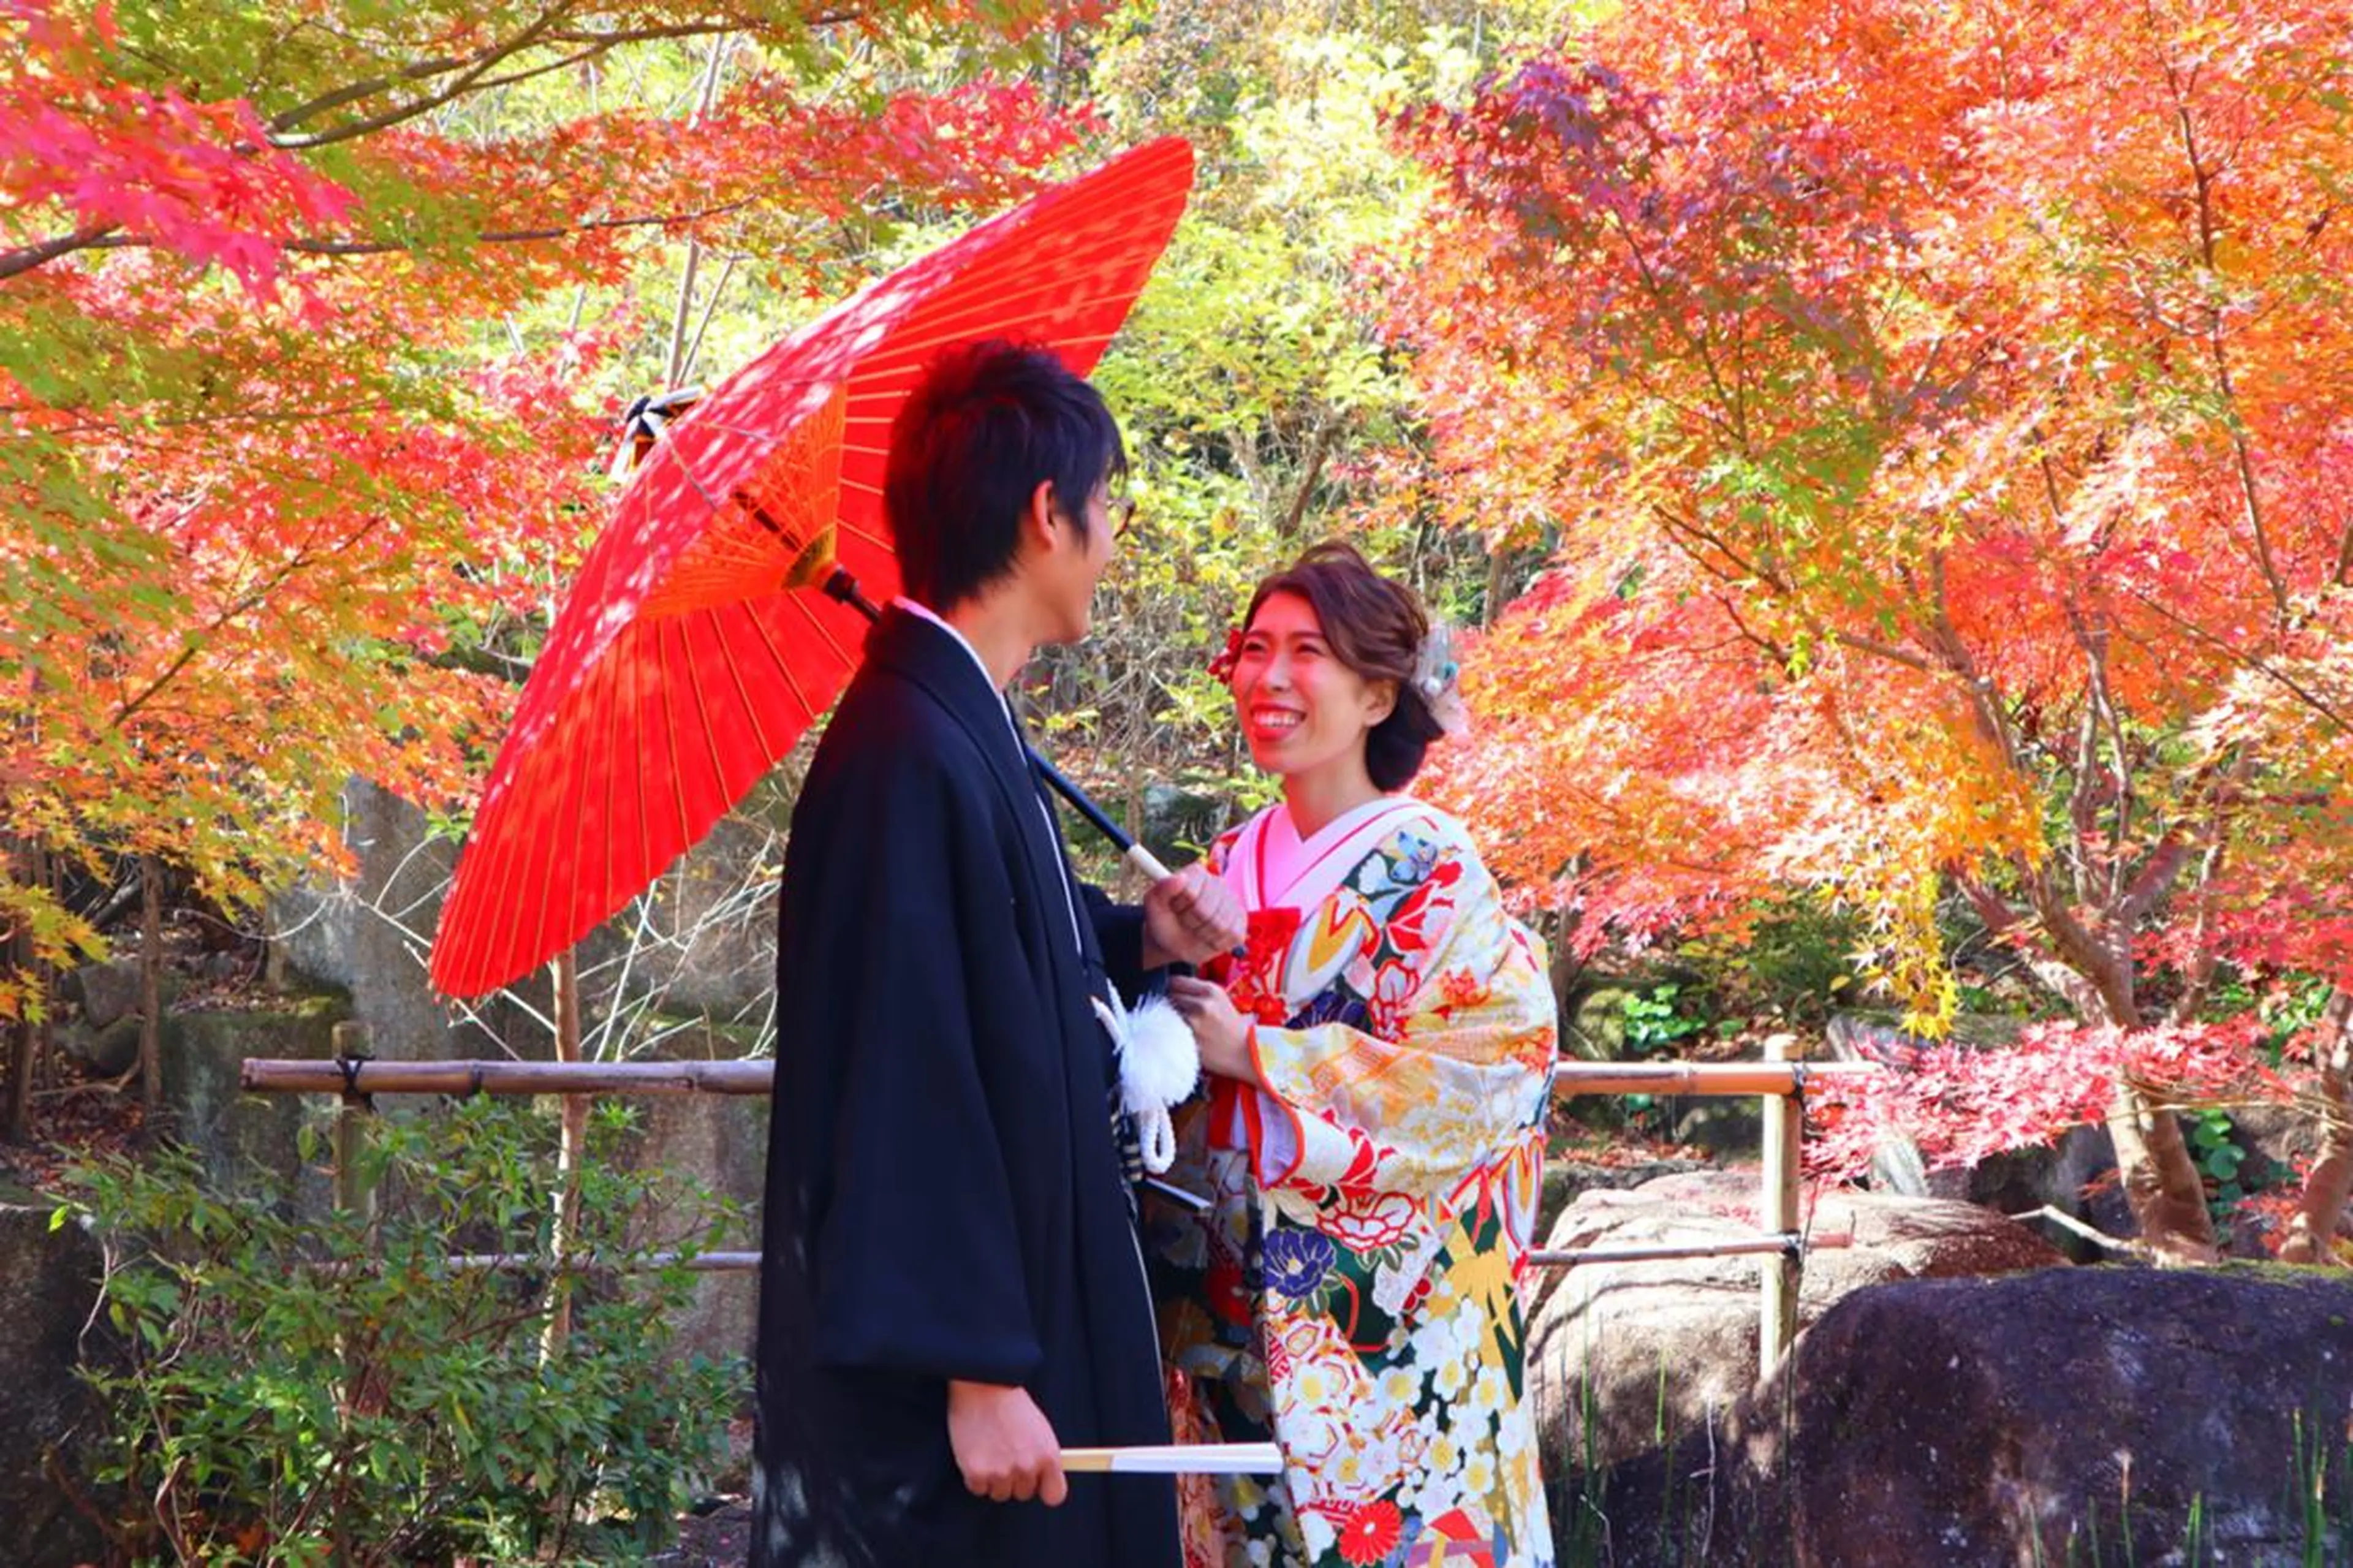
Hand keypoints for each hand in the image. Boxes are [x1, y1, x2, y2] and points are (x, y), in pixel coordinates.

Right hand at [947, 1381, 1066, 1506]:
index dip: (1044, 1488)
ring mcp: (1001, 1472)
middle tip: (1005, 1453)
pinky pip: (977, 1488)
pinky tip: (976, 1452)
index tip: (1037, 1483)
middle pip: (1023, 1493)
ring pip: (999, 1493)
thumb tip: (1041, 1477)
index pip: (1055, 1495)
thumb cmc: (1010, 1403)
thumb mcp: (1039, 1429)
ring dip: (993, 1478)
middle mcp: (1027, 1467)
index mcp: (1048, 1456)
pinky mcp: (977, 1473)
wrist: (983, 1384)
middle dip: (1015, 1478)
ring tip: (989, 1449)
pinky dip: (974, 1475)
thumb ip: (1041, 1455)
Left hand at [1140, 864, 1246, 968]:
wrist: (1173, 940)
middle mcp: (1218, 883)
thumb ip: (1162, 889)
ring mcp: (1232, 901)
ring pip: (1221, 926)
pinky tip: (1208, 937)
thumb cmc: (1164, 920)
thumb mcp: (1153, 905)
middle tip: (1185, 923)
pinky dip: (1217, 943)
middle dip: (1191, 924)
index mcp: (1197, 874)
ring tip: (1195, 931)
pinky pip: (1233, 935)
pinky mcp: (1240, 920)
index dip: (1180, 909)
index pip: (1191, 894)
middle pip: (1207, 912)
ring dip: (1203, 935)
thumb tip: (1179, 878)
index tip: (1174, 910)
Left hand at [1167, 975, 1258, 1084]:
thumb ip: (1199, 992)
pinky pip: (1171, 1030)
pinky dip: (1172, 1031)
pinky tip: (1181, 1034)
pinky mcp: (1188, 1039)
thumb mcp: (1220, 1000)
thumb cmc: (1232, 1026)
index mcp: (1210, 990)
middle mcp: (1200, 1004)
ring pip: (1168, 1014)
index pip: (1175, 981)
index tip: (1175, 994)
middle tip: (1179, 1011)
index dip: (1173, 988)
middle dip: (1172, 1003)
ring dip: (1170, 1017)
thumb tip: (1175, 988)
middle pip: (1170, 997)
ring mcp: (1193, 1023)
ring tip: (1180, 1023)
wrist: (1246, 1051)